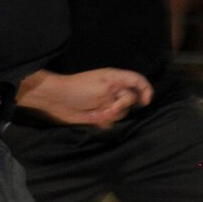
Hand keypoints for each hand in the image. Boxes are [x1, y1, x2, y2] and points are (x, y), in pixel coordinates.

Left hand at [25, 68, 152, 126]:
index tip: (145, 103)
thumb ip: (122, 94)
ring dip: (112, 115)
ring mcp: (107, 103)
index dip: (146, 90)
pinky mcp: (99, 115)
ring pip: (122, 113)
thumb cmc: (79, 88)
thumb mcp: (104, 87)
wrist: (56, 99)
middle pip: (131, 100)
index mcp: (116, 79)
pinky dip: (105, 122)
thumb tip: (133, 101)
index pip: (138, 81)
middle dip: (122, 106)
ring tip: (98, 113)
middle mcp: (114, 90)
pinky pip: (111, 122)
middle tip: (109, 108)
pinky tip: (94, 118)